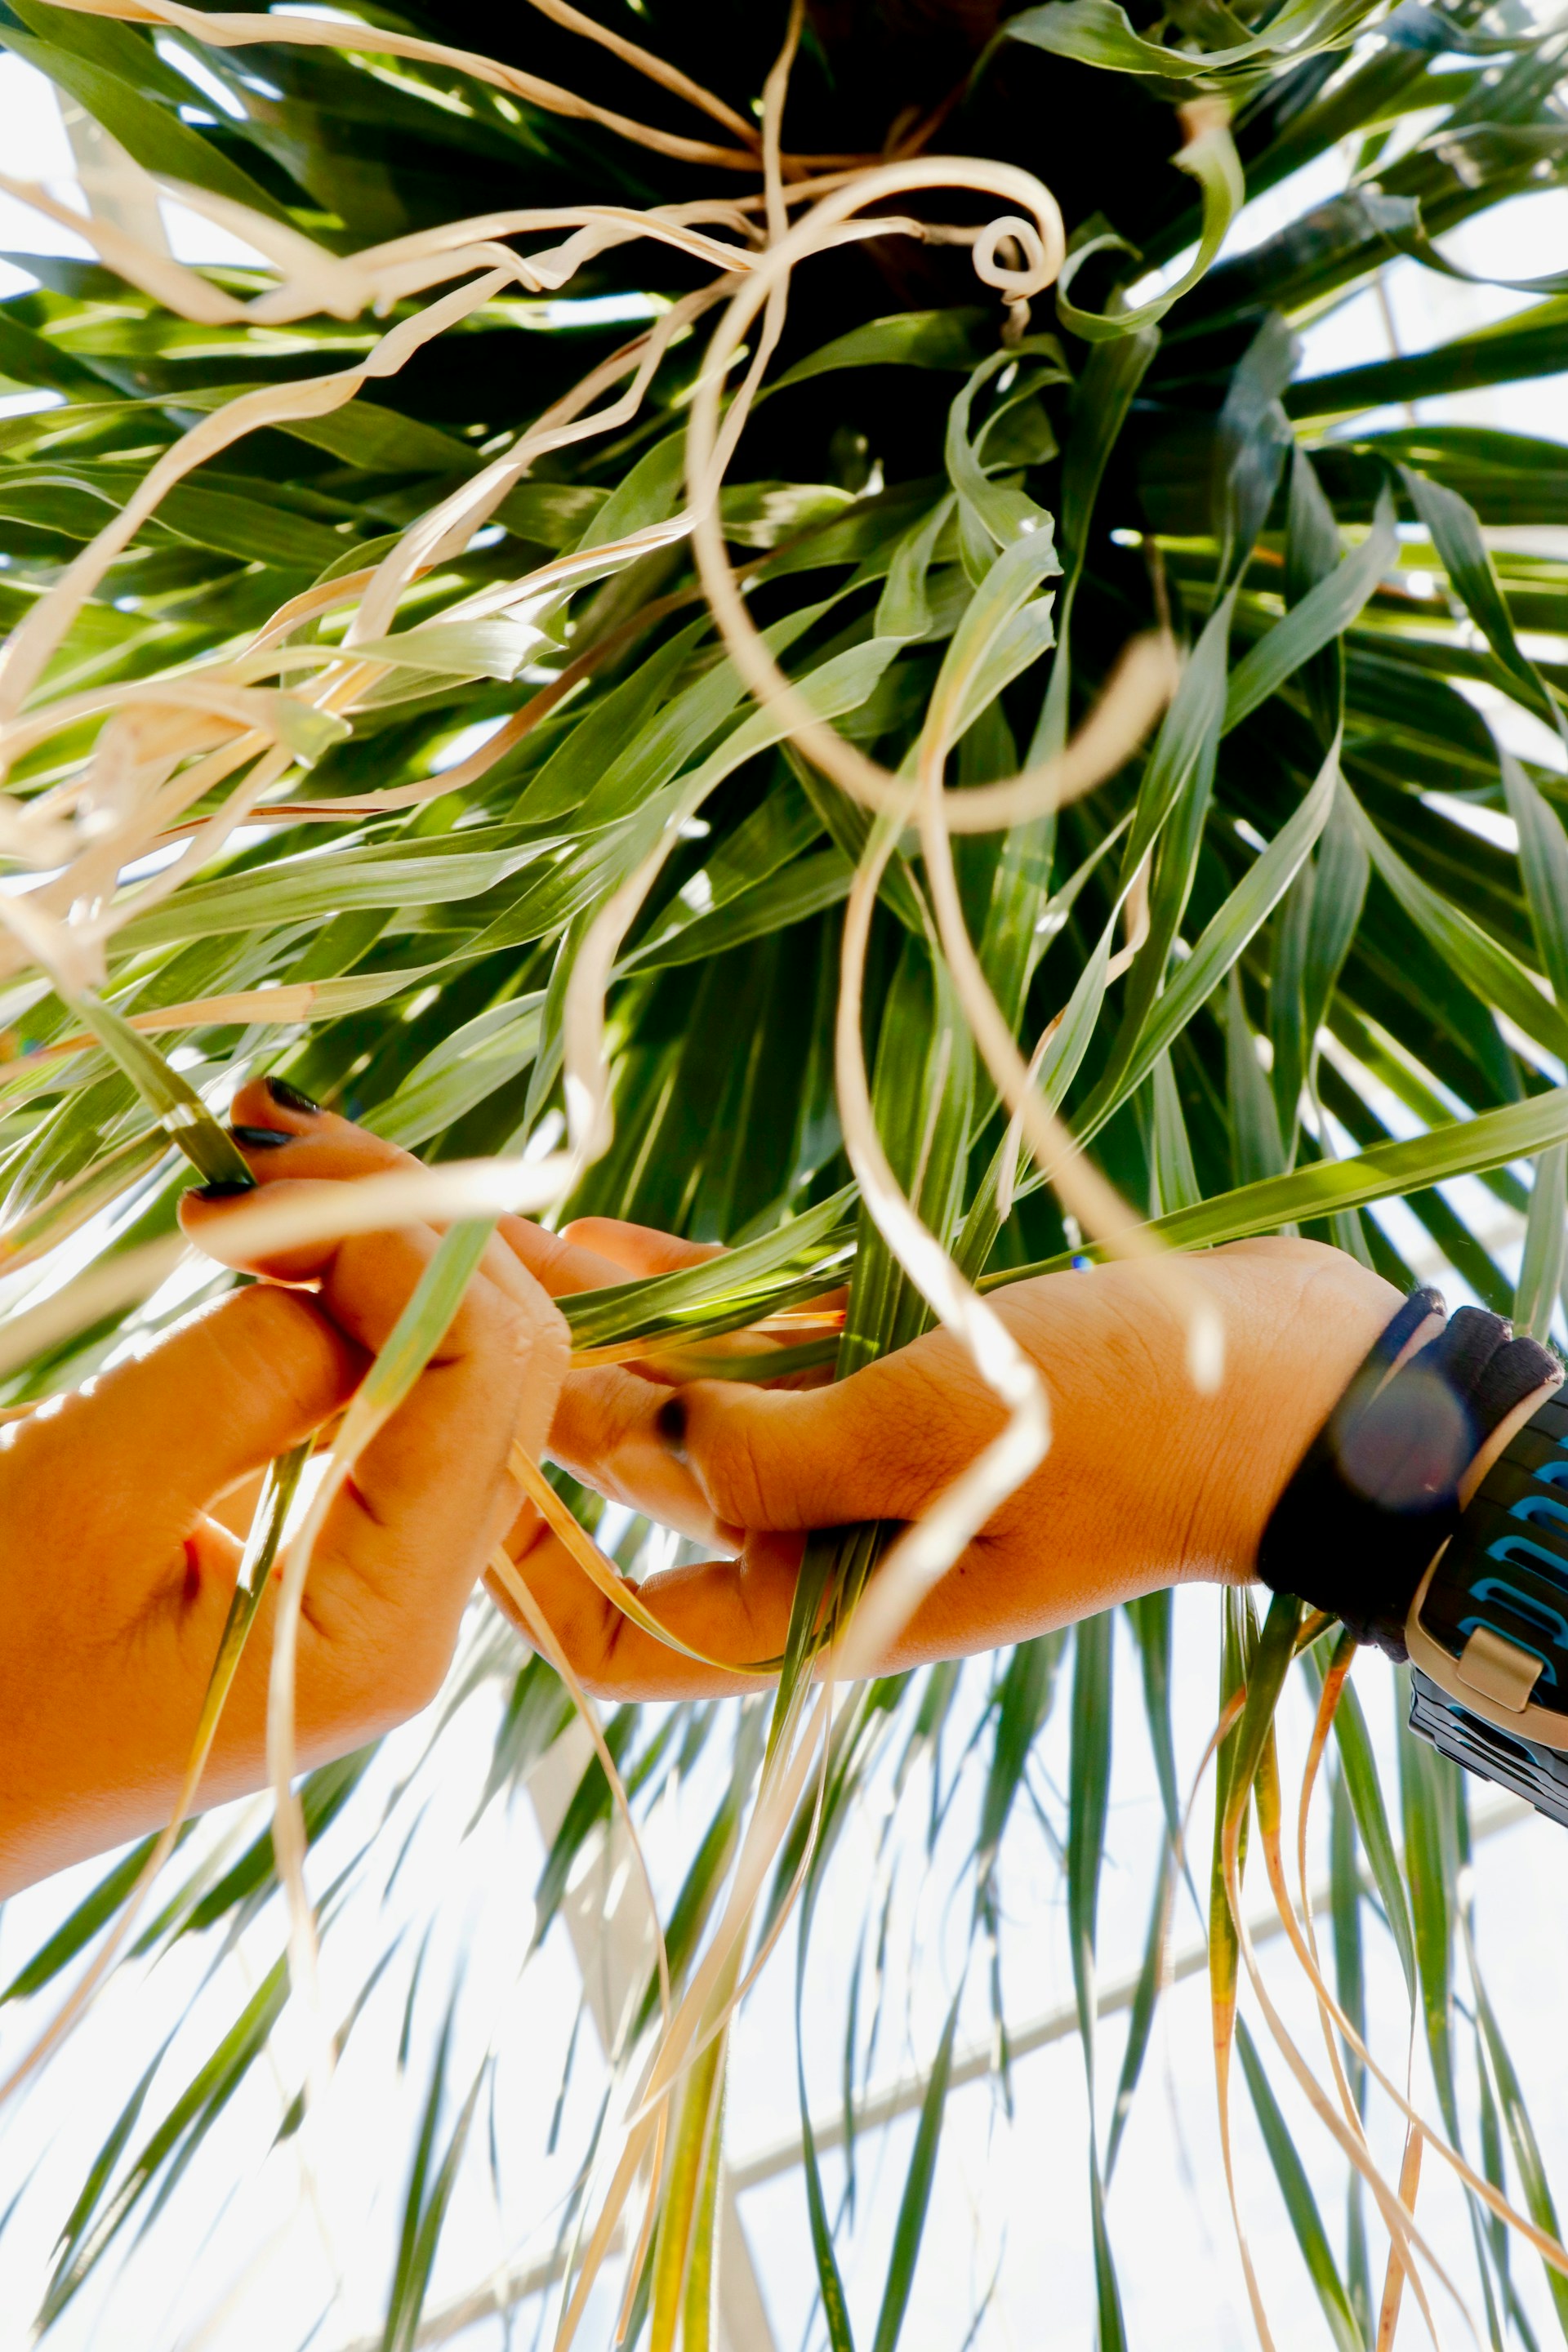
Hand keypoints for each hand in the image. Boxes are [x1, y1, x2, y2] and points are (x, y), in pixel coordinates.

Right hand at [0, 1129, 567, 1897]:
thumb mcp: (94, 1500)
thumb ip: (251, 1368)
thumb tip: (361, 1249)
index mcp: (388, 1625)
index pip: (480, 1372)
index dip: (394, 1239)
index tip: (252, 1186)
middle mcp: (427, 1606)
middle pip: (500, 1357)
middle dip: (406, 1220)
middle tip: (260, 1137)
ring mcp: (392, 1577)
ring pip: (457, 1361)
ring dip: (383, 1240)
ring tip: (262, 1157)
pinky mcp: (340, 1543)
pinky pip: (392, 1394)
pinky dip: (346, 1298)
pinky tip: (278, 1234)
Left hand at [207, 1087, 1403, 1699]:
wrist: (1301, 1381)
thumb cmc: (1142, 1426)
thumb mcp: (947, 1434)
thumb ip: (776, 1442)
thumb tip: (636, 1432)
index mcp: (829, 1602)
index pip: (623, 1631)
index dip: (520, 1570)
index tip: (436, 1469)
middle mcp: (825, 1543)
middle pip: (634, 1489)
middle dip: (529, 1401)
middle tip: (421, 1300)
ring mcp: (858, 1454)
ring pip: (683, 1397)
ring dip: (590, 1326)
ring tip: (482, 1236)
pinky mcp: (896, 1371)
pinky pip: (756, 1339)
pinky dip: (684, 1293)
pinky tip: (600, 1229)